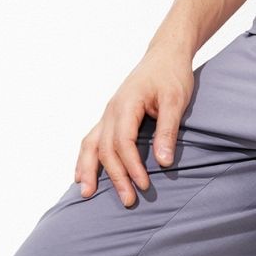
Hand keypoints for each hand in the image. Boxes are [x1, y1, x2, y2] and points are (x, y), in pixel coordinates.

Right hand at [76, 45, 195, 206]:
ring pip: (91, 145)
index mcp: (126, 104)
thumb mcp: (175, 101)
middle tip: (129, 201)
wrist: (165, 54)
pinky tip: (80, 174)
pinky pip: (91, 139)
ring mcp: (108, 113)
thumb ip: (167, 131)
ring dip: (89, 170)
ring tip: (87, 194)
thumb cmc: (172, 75)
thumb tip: (163, 162)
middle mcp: (111, 110)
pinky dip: (85, 157)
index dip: (132, 166)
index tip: (144, 185)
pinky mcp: (111, 116)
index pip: (123, 142)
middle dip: (116, 177)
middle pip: (106, 149)